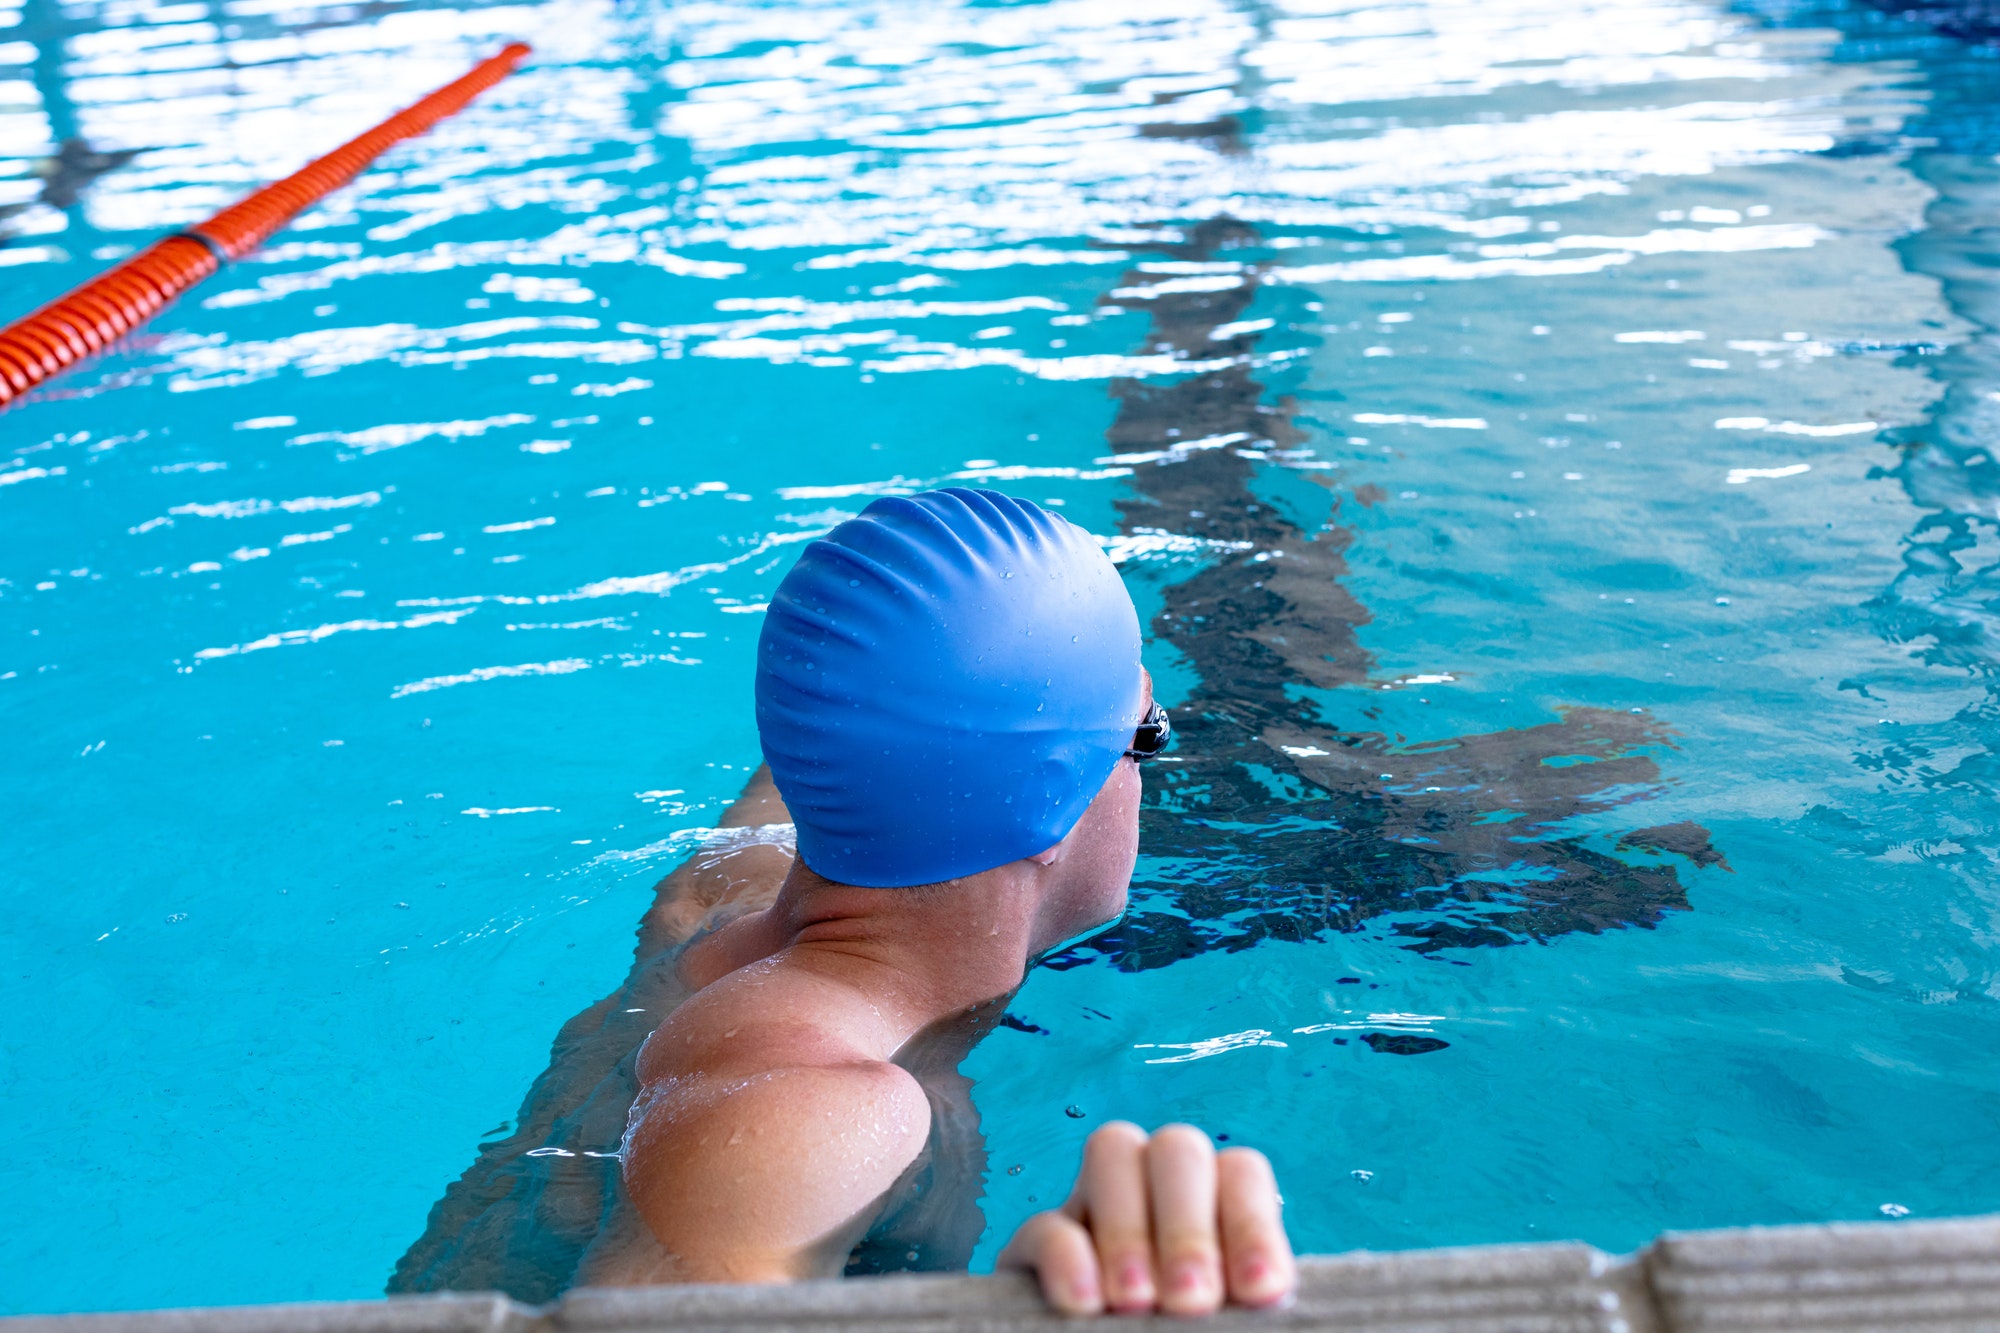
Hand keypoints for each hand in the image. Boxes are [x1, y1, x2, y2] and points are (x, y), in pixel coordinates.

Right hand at [997, 1122, 1295, 1315]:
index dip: (1252, 1223)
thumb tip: (1262, 1295)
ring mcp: (1091, 1210)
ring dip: (1129, 1229)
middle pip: (1178, 1148)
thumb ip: (1243, 1308)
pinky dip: (1067, 1256)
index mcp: (1216, 1212)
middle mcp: (1157, 1194)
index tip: (1258, 1291)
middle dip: (1187, 1226)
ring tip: (1136, 1303)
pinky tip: (1085, 1303)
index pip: (1241, 1172)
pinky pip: (1045, 1221)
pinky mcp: (1032, 1250)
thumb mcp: (1227, 1331)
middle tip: (1191, 1302)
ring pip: (1112, 1150)